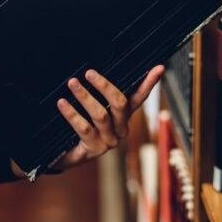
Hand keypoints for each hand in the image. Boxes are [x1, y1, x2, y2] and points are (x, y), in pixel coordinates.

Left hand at [48, 64, 164, 171]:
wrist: (67, 153)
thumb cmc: (82, 125)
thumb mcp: (92, 108)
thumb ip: (100, 93)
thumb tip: (94, 69)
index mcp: (124, 116)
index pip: (139, 97)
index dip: (149, 83)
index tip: (159, 68)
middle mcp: (121, 129)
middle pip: (120, 104)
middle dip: (104, 86)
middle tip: (89, 72)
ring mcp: (109, 140)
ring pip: (101, 115)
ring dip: (85, 96)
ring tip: (72, 83)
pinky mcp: (94, 149)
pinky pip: (84, 128)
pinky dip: (72, 113)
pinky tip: (62, 103)